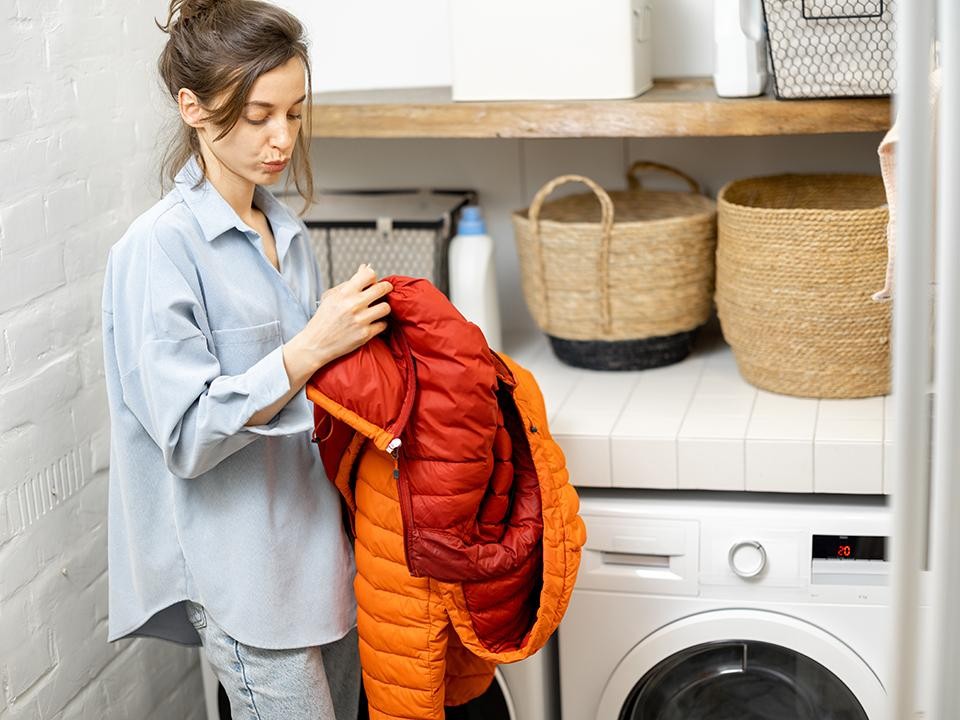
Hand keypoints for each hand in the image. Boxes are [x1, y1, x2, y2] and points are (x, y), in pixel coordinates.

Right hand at [284, 264, 392, 379]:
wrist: (315, 344)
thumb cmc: (324, 318)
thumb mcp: (332, 297)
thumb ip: (350, 282)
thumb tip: (366, 266)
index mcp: (344, 293)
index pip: (369, 274)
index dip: (373, 277)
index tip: (372, 283)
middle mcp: (353, 305)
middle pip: (382, 289)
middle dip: (386, 289)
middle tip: (384, 292)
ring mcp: (360, 320)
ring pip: (386, 307)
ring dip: (383, 308)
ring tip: (377, 310)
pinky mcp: (365, 334)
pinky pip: (383, 324)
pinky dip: (380, 324)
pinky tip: (373, 323)